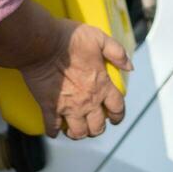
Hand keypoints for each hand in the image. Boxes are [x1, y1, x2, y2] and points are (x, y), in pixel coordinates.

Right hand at [19, 19, 131, 139]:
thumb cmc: (70, 39)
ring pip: (78, 132)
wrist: (43, 44)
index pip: (117, 108)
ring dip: (78, 133)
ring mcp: (68, 107)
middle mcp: (88, 101)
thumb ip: (117, 52)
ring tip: (76, 128)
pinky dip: (53, 131)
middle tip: (94, 124)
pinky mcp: (49, 107)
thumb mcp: (100, 38)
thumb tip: (129, 66)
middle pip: (98, 126)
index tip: (115, 117)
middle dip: (98, 128)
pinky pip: (51, 127)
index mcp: (102, 85)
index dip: (118, 115)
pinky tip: (54, 129)